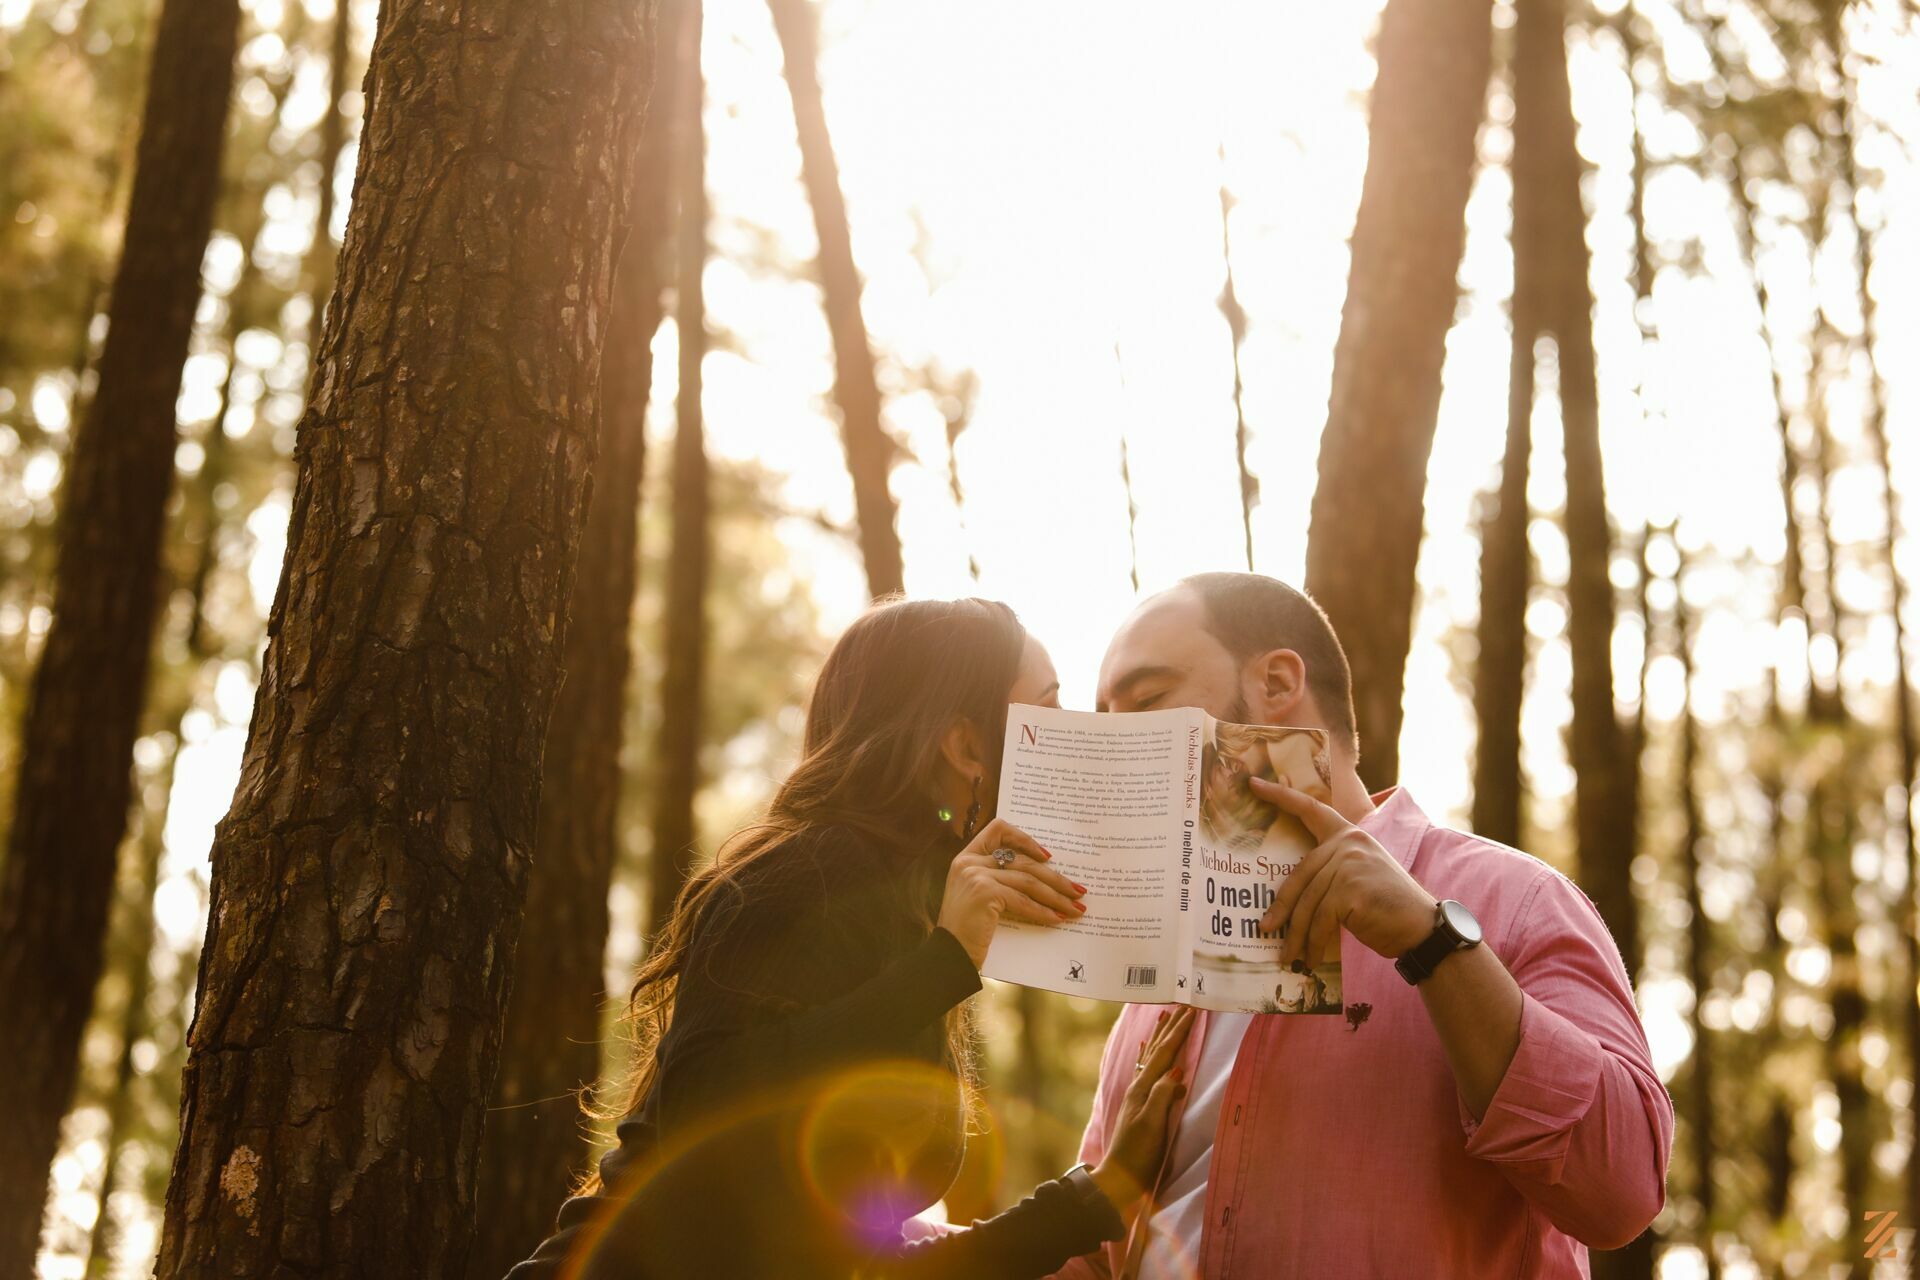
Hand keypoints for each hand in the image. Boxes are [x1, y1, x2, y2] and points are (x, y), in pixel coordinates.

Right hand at [936, 819, 1087, 968]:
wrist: (949, 954)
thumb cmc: (966, 930)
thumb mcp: (979, 896)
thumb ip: (999, 879)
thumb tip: (1042, 880)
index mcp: (967, 857)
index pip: (998, 830)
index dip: (1025, 839)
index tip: (1047, 856)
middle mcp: (970, 862)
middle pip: (1023, 861)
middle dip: (1055, 877)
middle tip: (1078, 890)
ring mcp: (976, 875)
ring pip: (1028, 880)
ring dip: (1056, 896)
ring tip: (1075, 907)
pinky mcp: (985, 892)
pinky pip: (1023, 900)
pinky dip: (1043, 911)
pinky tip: (1057, 919)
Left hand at [1090, 1006, 1193, 1207]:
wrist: (1120, 1177)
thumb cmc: (1139, 1154)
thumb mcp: (1153, 1125)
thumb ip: (1163, 1096)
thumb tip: (1177, 1071)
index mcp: (1144, 1089)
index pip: (1166, 1054)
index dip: (1179, 1032)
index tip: (1192, 1011)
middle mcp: (1139, 1086)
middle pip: (1158, 1050)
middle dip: (1171, 1027)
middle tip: (1183, 1004)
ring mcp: (1138, 1095)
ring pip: (1152, 1057)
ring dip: (1160, 1036)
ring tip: (1164, 1015)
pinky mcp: (1139, 1104)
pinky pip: (1146, 1070)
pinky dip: (1150, 1055)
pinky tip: (1148, 1050)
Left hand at [1253, 780, 1437, 965]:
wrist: (1424, 930)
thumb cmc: (1388, 909)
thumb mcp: (1358, 878)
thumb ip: (1330, 873)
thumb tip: (1286, 898)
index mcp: (1349, 834)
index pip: (1311, 809)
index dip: (1280, 796)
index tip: (1253, 783)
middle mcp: (1349, 842)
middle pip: (1300, 874)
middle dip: (1281, 906)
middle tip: (1263, 928)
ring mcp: (1350, 864)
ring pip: (1307, 902)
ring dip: (1295, 934)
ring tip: (1287, 956)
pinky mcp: (1350, 890)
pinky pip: (1320, 920)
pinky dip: (1312, 943)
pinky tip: (1309, 958)